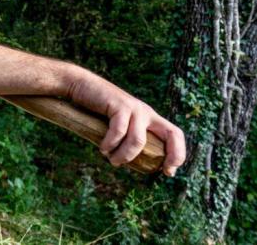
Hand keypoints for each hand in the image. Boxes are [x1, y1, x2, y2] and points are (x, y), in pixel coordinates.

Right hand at [70, 69, 185, 175]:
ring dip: (124, 156)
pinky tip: (103, 148)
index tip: (168, 172)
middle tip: (164, 171)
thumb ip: (125, 138)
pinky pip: (119, 132)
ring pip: (138, 141)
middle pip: (173, 134)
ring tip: (112, 160)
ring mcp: (134, 108)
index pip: (174, 134)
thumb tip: (130, 164)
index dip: (177, 154)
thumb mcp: (116, 125)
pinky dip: (110, 145)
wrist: (79, 85)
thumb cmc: (94, 109)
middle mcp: (146, 112)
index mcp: (148, 117)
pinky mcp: (120, 105)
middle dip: (173, 155)